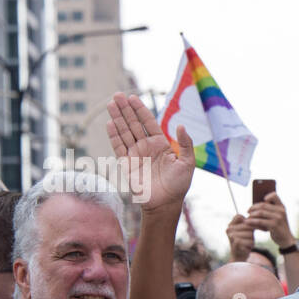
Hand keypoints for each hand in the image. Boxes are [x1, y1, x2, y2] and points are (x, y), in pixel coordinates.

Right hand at [105, 92, 194, 212]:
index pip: (148, 122)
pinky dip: (114, 135)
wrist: (166, 203)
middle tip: (117, 94)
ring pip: (124, 132)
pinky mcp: (127, 164)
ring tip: (111, 103)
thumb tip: (181, 125)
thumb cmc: (179, 185)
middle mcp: (146, 147)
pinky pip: (119, 147)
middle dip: (125, 109)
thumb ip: (186, 144)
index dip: (140, 109)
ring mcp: (135, 154)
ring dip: (117, 118)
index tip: (133, 97)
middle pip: (133, 123)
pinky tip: (110, 123)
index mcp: (161, 144)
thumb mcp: (188, 163)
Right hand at [226, 213, 254, 261]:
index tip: (254, 225)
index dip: (249, 220)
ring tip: (246, 243)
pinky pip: (250, 241)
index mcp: (230, 225)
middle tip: (251, 237)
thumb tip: (258, 217)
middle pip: (248, 225)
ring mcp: (232, 236)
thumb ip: (249, 222)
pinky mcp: (236, 243)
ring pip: (250, 234)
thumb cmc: (244, 241)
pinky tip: (246, 247)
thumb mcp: (246, 230)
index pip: (240, 217)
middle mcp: (229, 229)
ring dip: (251, 239)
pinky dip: (251, 244)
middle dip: (253, 231)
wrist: (239, 256)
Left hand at [247, 191, 294, 247]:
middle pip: (263, 205)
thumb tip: (255, 206)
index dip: (267, 196)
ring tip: (246, 218)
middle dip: (253, 207)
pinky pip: (260, 221)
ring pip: (260, 212)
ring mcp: (278, 218)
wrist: (286, 239)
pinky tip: (247, 223)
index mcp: (281, 207)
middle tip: (248, 211)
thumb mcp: (277, 217)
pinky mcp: (274, 225)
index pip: (274, 195)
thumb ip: (270, 211)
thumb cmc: (278, 228)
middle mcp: (281, 211)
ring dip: (251, 215)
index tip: (261, 201)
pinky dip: (252, 222)